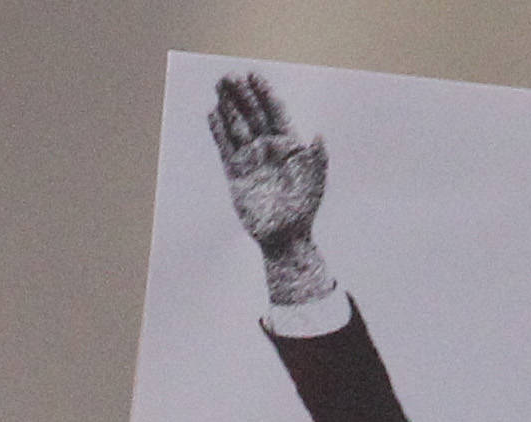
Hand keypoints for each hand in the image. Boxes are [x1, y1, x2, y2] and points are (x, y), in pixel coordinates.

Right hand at [209, 73, 326, 255]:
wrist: (284, 237)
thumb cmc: (304, 210)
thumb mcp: (315, 182)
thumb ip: (317, 158)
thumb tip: (318, 135)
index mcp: (288, 145)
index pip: (275, 112)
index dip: (264, 93)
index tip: (254, 75)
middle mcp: (268, 148)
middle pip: (253, 114)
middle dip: (242, 94)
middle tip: (230, 75)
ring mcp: (251, 159)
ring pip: (237, 126)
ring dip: (228, 107)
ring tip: (219, 86)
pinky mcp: (236, 173)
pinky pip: (225, 147)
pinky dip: (219, 131)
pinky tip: (212, 114)